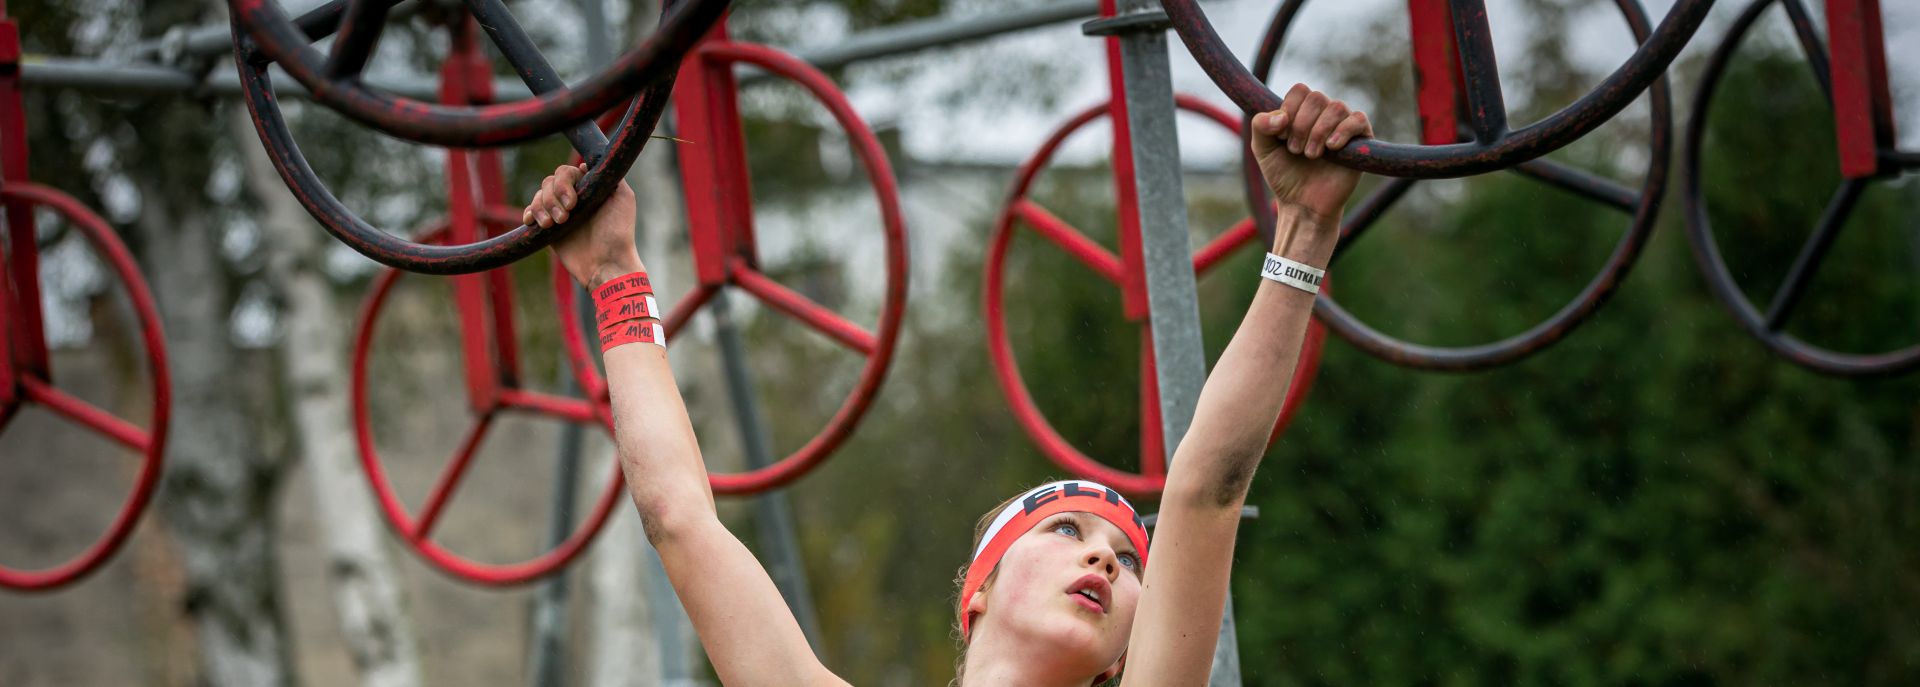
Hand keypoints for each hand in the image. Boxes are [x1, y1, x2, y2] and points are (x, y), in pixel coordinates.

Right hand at [526, 163, 643, 288]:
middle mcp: (574, 196)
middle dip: (553, 198)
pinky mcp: (549, 228)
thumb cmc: (618, 232)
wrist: (606, 264)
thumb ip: (611, 176)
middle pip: (549, 182)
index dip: (565, 183)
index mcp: (589, 187)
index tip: (573, 202)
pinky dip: (530, 214)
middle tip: (565, 217)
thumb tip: (588, 162)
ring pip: (539, 195)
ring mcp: (560, 212)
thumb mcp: (624, 198)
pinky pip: (531, 212)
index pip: (566, 172)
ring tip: (554, 225)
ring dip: (543, 208)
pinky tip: (534, 222)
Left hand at [1250, 84, 1373, 223]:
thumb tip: (1280, 116)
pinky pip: (1358, 119)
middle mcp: (1324, 114)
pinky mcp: (1361, 140)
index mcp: (1302, 111)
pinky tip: (1331, 147)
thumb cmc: (1284, 175)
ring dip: (1318, 131)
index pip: (1300, 90)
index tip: (1282, 135)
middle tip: (1295, 150)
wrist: (1303, 204)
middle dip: (1301, 125)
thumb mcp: (1263, 149)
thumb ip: (1260, 126)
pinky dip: (1343, 130)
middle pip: (1316, 97)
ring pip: (1336, 107)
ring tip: (1311, 155)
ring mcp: (1343, 125)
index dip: (1289, 110)